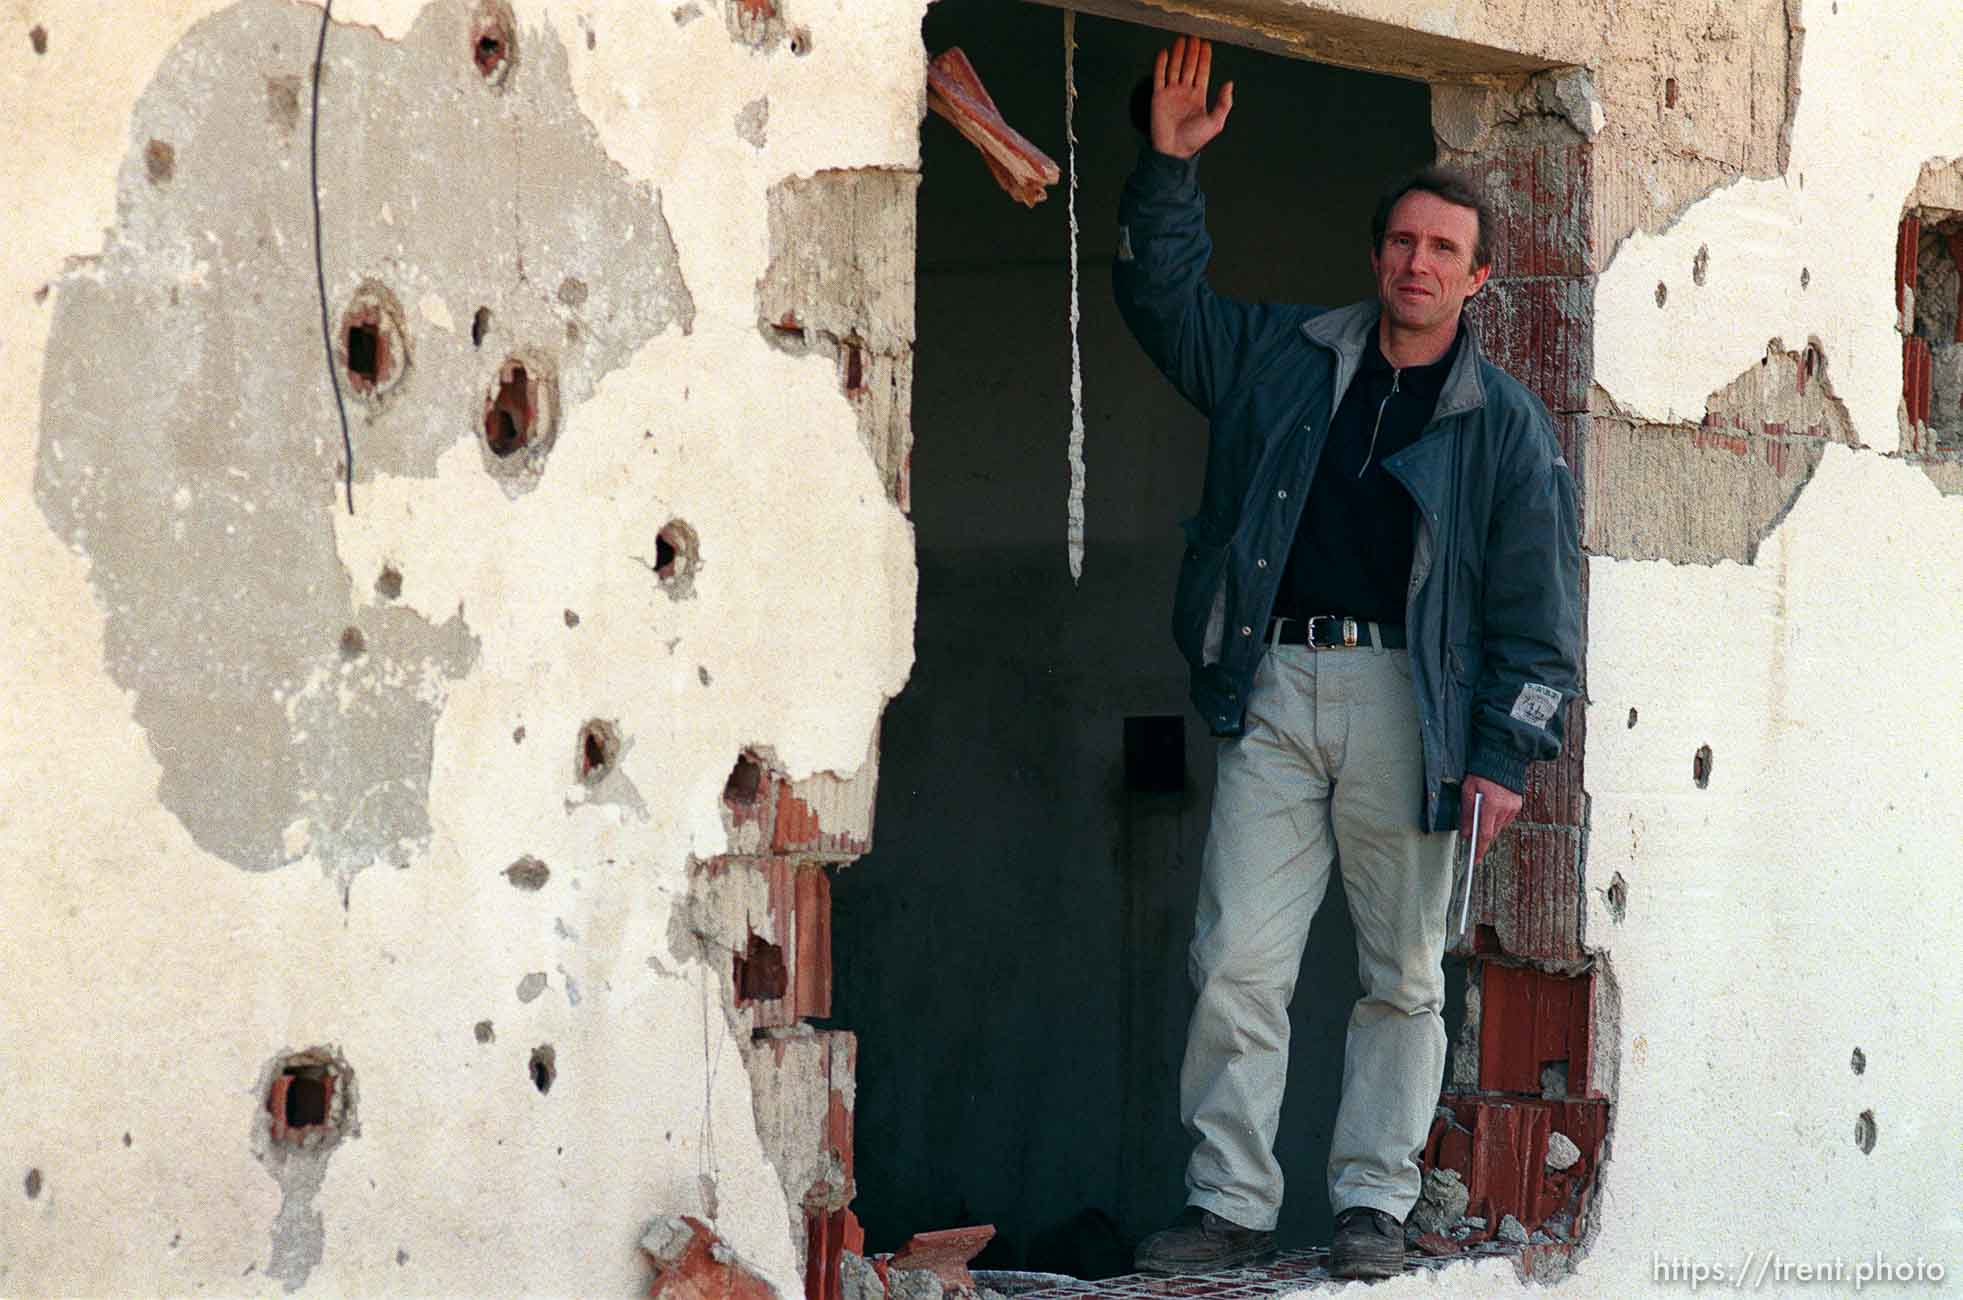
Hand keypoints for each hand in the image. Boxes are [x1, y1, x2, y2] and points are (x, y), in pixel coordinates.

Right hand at [1151, 36, 1233, 159]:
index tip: (1206, 45)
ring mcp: (1171, 94)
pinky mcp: (1158, 97)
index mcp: (1198, 97)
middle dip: (1192, 52)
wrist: (1174, 150)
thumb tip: (1229, 84)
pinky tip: (1164, 53)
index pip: (1202, 72)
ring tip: (1181, 40)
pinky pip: (1159, 77)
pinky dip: (1161, 64)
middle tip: (1194, 38)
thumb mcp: (1216, 122)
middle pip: (1189, 67)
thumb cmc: (1194, 140)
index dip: (1204, 58)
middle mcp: (1185, 93)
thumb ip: (1224, 103)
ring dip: (1178, 54)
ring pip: (1175, 68)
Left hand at [1460, 775, 1521, 864]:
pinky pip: (1505, 819)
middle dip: (1482, 838)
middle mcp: (1505, 808)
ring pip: (1499, 827)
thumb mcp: (1467, 791)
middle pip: (1493, 832)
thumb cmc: (1482, 772)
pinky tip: (1489, 815)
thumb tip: (1466, 832)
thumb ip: (1467, 813)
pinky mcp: (1517, 805)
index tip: (1475, 859)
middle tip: (1473, 843)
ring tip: (1479, 826)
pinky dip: (1496, 820)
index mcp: (1492, 804)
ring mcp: (1513, 807)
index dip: (1479, 848)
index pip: (1485, 833)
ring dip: (1489, 828)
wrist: (1503, 758)